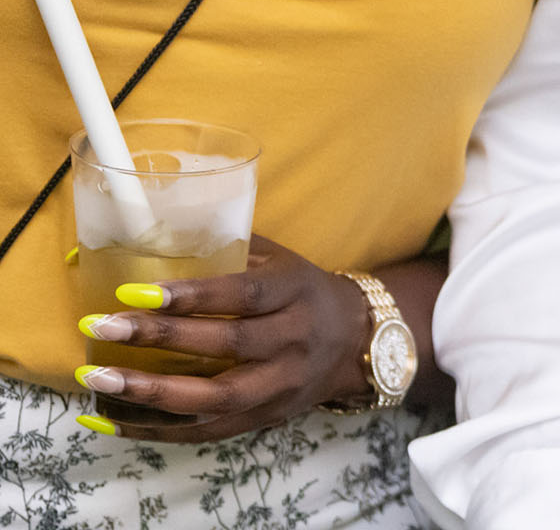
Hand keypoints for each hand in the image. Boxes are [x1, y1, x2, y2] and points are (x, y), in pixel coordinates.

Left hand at [74, 235, 374, 441]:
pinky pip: (203, 432)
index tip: (135, 290)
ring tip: (97, 379)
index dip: (192, 295)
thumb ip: (230, 249)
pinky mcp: (261, 421)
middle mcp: (291, 341)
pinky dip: (153, 428)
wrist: (355, 342)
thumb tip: (156, 233)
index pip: (243, 296)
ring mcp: (277, 387)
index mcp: (295, 292)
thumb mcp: (280, 260)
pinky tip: (110, 417)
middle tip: (102, 327)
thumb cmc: (303, 291)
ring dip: (150, 392)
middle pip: (225, 346)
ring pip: (213, 399)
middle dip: (159, 338)